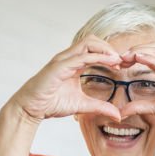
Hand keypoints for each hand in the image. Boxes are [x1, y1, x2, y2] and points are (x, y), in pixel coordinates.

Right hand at [9, 37, 123, 121]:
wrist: (31, 108)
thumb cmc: (52, 103)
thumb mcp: (82, 105)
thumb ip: (100, 107)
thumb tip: (118, 115)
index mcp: (74, 63)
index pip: (95, 49)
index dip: (110, 54)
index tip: (123, 65)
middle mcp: (69, 57)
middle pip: (93, 40)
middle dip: (110, 48)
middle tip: (123, 61)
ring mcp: (63, 60)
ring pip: (88, 43)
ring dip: (105, 49)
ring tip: (118, 61)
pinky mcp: (59, 66)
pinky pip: (81, 57)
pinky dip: (97, 57)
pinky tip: (108, 63)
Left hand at [117, 47, 154, 135]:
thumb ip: (140, 106)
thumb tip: (122, 111)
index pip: (150, 56)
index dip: (134, 56)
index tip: (120, 63)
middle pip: (153, 48)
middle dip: (135, 49)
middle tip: (120, 58)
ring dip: (141, 51)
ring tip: (127, 56)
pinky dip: (152, 59)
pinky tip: (139, 58)